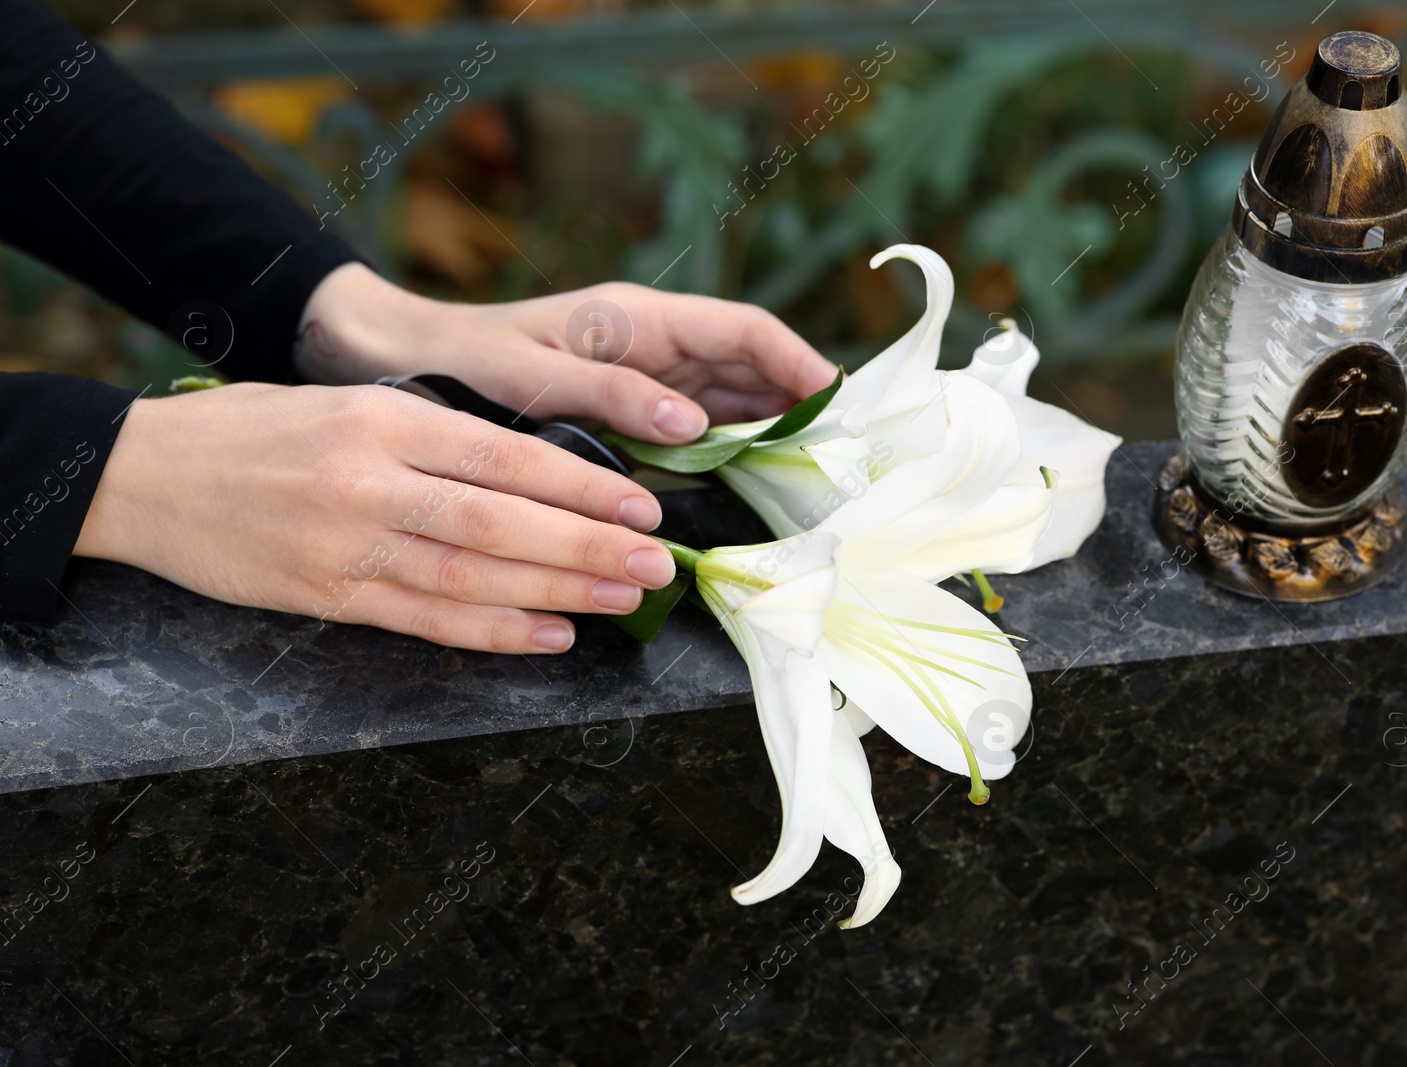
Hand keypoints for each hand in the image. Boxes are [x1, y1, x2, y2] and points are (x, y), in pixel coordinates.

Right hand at [73, 383, 678, 652]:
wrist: (141, 476)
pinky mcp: (326, 597)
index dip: (582, 487)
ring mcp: (346, 545)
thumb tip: (535, 468)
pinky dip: (496, 633)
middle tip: (658, 564)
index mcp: (383, 418)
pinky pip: (427, 622)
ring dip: (560, 592)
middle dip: (590, 547)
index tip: (640, 507)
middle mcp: (370, 481)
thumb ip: (432, 433)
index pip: (505, 455)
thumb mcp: (346, 402)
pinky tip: (552, 635)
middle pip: (503, 522)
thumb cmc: (254, 430)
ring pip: (475, 577)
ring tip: (626, 599)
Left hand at [295, 263, 836, 443]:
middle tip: (843, 454)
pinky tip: (751, 479)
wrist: (403, 360)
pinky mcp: (626, 410)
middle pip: (748, 366)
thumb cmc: (463, 359)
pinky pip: (695, 429)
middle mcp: (650, 344)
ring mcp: (641, 377)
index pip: (742, 331)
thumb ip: (616, 395)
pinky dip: (729, 449)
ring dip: (771, 429)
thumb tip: (694, 425)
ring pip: (728, 400)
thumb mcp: (535, 376)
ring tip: (814, 472)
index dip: (796, 361)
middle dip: (799, 401)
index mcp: (636, 319)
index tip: (837, 402)